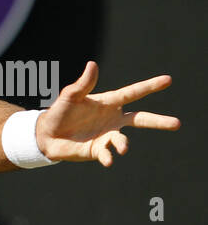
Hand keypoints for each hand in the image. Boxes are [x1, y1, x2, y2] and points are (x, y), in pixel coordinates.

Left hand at [36, 62, 178, 166]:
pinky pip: (107, 154)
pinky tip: (108, 160)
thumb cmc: (60, 111)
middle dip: (159, 121)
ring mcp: (107, 135)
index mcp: (109, 103)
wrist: (46, 135)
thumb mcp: (70, 96)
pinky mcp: (98, 150)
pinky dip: (108, 156)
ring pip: (123, 139)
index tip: (168, 79)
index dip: (150, 86)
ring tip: (122, 147)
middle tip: (177, 124)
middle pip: (141, 119)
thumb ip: (83, 83)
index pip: (133, 93)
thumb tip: (92, 64)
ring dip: (123, 143)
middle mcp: (113, 119)